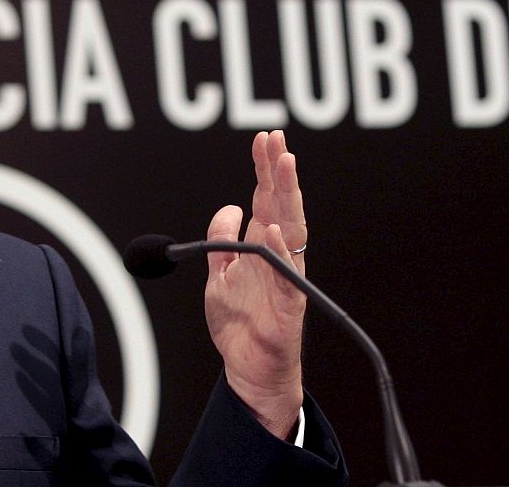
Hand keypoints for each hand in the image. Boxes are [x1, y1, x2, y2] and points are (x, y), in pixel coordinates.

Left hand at [203, 130, 307, 438]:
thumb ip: (221, 242)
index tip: (264, 138)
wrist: (248, 370)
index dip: (265, 169)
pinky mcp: (288, 305)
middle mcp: (279, 256)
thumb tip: (228, 207)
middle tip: (277, 139)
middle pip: (282, 205)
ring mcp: (286, 278)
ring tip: (284, 166)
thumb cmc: (240, 325)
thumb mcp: (218, 277)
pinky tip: (273, 228)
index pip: (266, 199)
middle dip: (279, 171)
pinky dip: (280, 252)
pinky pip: (286, 275)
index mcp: (262, 247)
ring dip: (287, 197)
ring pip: (291, 230)